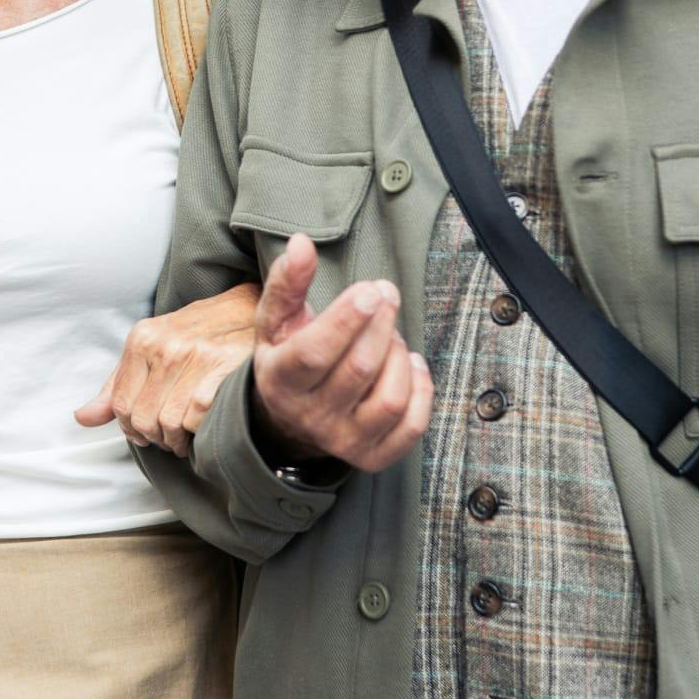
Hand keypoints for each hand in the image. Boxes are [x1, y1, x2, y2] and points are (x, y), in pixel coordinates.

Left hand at [75, 282, 259, 455]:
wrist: (250, 309)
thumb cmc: (199, 333)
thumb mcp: (152, 348)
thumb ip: (118, 384)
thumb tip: (82, 417)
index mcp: (142, 338)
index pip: (121, 404)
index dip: (132, 428)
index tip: (147, 432)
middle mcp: (165, 345)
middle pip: (144, 419)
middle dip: (157, 436)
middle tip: (170, 435)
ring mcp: (194, 356)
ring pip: (169, 423)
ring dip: (179, 438)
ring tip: (187, 433)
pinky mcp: (221, 369)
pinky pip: (197, 420)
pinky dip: (200, 430)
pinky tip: (205, 424)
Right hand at [249, 234, 433, 473]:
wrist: (289, 418)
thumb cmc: (287, 355)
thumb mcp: (276, 319)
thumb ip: (289, 280)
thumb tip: (302, 242)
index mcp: (281, 380)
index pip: (315, 352)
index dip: (346, 320)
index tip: (371, 289)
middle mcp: (310, 417)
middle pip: (359, 370)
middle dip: (382, 324)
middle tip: (386, 294)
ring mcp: (343, 442)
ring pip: (389, 399)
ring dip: (399, 355)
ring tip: (391, 333)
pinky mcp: (373, 456)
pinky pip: (412, 426)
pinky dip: (422, 390)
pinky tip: (411, 364)